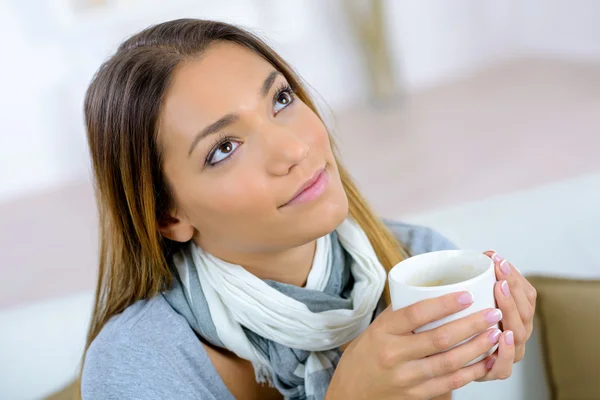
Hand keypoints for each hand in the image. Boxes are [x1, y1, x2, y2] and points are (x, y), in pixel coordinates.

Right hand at [326, 292, 503, 399]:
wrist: (351, 392)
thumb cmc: (366, 355)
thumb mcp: (376, 328)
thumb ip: (402, 314)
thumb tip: (436, 291)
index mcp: (383, 332)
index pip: (416, 314)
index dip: (445, 304)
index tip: (467, 295)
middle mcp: (394, 355)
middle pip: (440, 338)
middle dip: (472, 324)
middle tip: (493, 312)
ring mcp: (407, 378)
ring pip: (450, 362)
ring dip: (477, 347)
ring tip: (495, 334)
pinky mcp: (417, 395)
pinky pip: (450, 383)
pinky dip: (472, 372)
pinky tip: (486, 361)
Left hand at [476, 251, 536, 380]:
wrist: (449, 355)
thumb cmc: (464, 319)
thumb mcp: (472, 297)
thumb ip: (479, 279)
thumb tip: (486, 255)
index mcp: (518, 315)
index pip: (526, 294)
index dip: (514, 276)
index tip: (497, 258)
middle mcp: (518, 333)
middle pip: (524, 311)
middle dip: (512, 288)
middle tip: (497, 272)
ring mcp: (510, 353)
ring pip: (517, 334)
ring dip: (509, 310)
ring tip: (500, 291)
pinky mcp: (496, 371)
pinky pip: (506, 367)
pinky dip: (505, 352)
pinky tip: (502, 335)